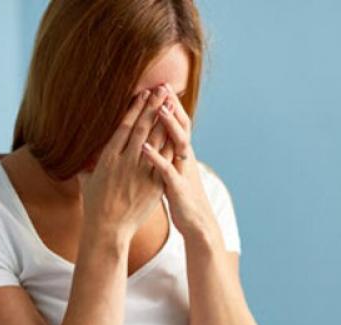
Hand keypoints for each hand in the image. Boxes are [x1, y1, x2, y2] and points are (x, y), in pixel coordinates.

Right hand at [78, 87, 166, 241]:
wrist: (107, 230)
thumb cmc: (94, 206)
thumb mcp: (87, 181)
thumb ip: (88, 165)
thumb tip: (82, 157)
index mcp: (107, 158)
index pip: (123, 127)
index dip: (134, 109)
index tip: (142, 95)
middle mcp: (124, 162)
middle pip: (142, 129)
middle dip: (152, 108)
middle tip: (161, 90)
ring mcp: (140, 174)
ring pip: (155, 142)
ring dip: (164, 121)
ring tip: (171, 104)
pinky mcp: (153, 186)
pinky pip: (165, 162)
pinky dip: (171, 146)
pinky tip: (178, 133)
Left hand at [141, 84, 221, 246]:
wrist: (197, 223)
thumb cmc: (182, 197)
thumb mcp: (175, 171)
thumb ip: (168, 155)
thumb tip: (160, 142)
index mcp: (181, 153)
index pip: (177, 123)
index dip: (170, 105)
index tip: (161, 85)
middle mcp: (184, 158)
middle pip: (180, 126)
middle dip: (172, 106)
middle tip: (163, 85)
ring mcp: (182, 171)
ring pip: (176, 143)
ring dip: (168, 126)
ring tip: (158, 109)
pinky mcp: (177, 187)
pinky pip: (165, 170)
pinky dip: (155, 158)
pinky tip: (144, 147)